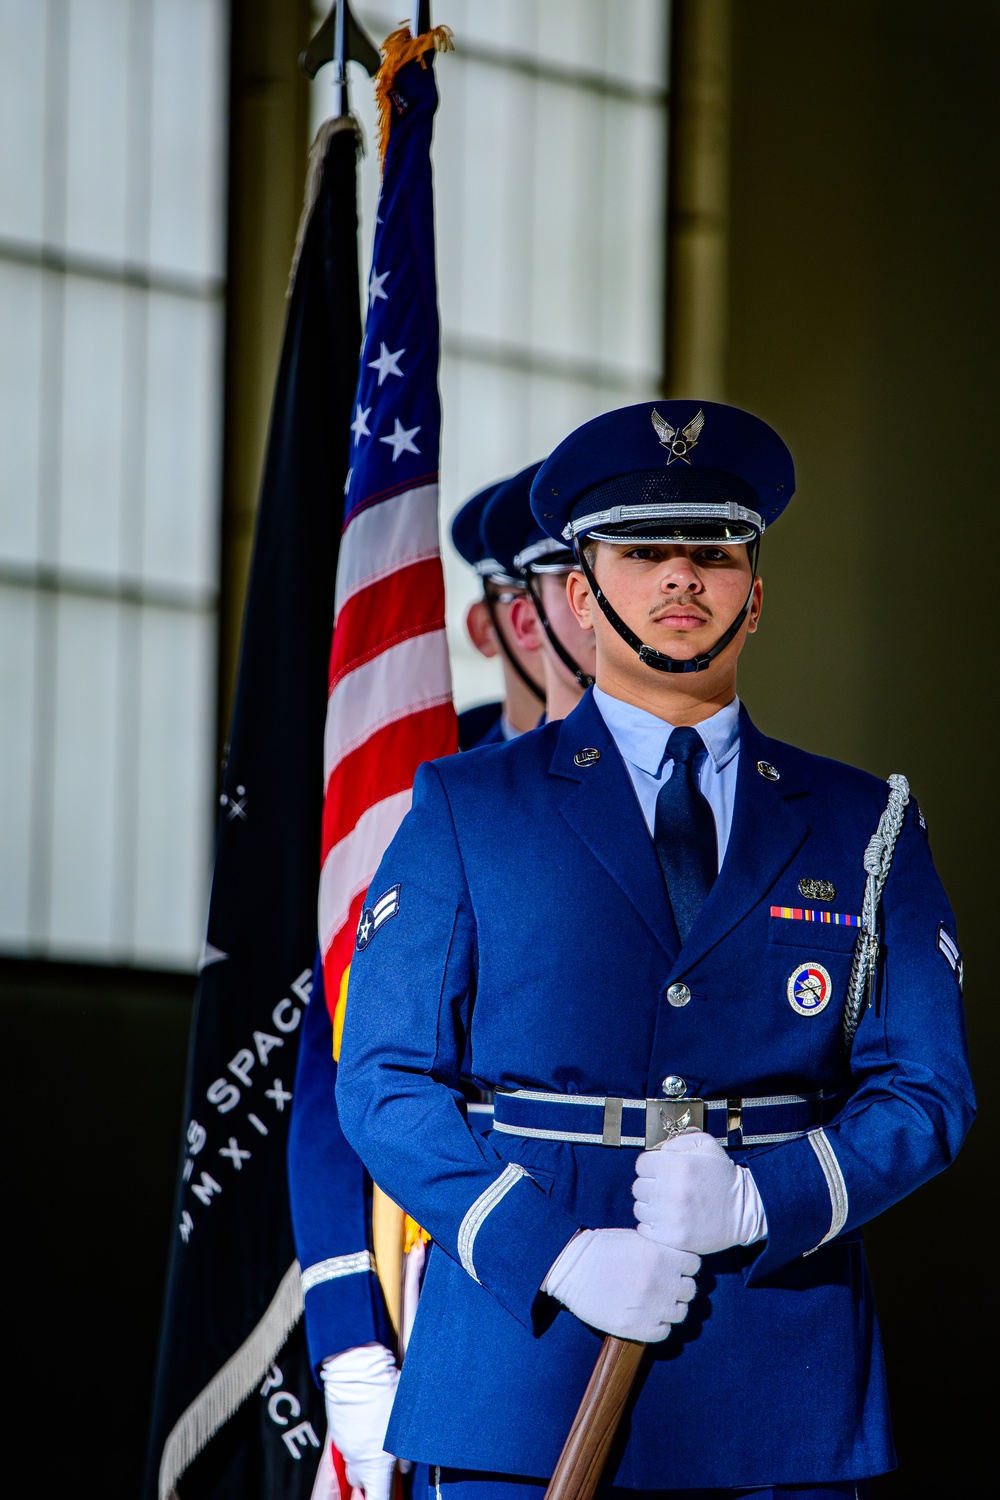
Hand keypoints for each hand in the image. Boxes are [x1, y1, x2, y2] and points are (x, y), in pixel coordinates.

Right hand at [320, 1343, 398, 1499]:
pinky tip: (370, 1420)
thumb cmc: (386, 1393)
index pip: (378, 1498)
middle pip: (362, 1481)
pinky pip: (349, 1443)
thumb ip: (405, 1451)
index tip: (388, 1496)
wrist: (356, 1368)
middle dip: (372, 1477)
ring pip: (355, 1460)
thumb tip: (404, 1467)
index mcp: (376, 1463)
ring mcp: (345, 1445)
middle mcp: (357, 1459)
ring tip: (380, 1435)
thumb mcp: (406, 1421)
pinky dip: (358, 1439)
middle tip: (386, 1464)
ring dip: (365, 1455)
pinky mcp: (338, 1430)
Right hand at [542, 1227, 699, 1342]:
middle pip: (690, 1290)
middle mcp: (660, 1281)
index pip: (694, 1264)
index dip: (686, 1265)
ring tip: (657, 1302)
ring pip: (680, 1313)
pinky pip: (664, 1332)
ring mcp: (650, 1306)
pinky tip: (648, 1316)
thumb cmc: (601, 1249)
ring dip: (671, 1307)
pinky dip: (659, 1325)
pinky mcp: (637, 1327)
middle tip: (667, 1285)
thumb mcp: (635, 1238)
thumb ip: (660, 1248)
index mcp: (660, 1255)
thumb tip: (678, 1258)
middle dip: (681, 1286)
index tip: (677, 1267)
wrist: (572, 1269)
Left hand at [632, 1130, 767, 1254]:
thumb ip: (678, 1142)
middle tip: (664, 1190)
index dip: (649, 1167)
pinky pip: (645, 1229)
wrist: (744, 1210)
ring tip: (666, 1206)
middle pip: (638, 1187)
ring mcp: (671, 1216)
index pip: (641, 1164)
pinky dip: (652, 1225)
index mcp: (678, 1166)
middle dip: (649, 1186)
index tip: (659, 1172)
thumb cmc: (723, 1177)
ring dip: (650, 1206)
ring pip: (640, 1208)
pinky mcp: (673, 1237)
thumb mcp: (706, 1146)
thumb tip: (657, 1152)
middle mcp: (672, 1190)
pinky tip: (666, 1220)